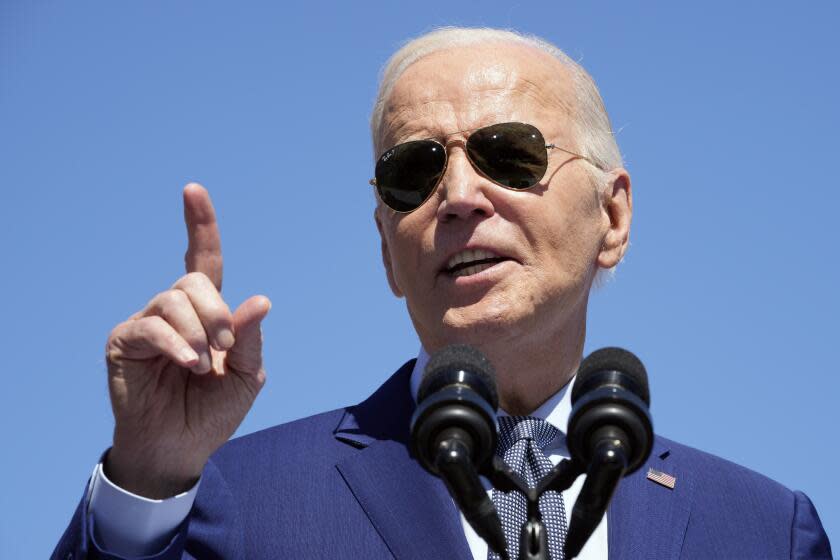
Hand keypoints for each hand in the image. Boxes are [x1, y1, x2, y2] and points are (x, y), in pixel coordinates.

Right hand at [103, 183, 270, 497]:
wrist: (180, 447)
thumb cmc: (213, 411)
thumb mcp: (245, 375)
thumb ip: (250, 339)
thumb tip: (260, 300)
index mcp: (206, 312)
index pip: (202, 260)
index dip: (199, 225)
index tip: (192, 190)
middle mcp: (175, 310)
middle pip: (194, 281)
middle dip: (216, 311)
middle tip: (224, 348)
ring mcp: (147, 323)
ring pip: (173, 299)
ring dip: (198, 333)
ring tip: (202, 366)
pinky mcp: (124, 341)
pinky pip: (151, 326)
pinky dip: (175, 343)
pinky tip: (188, 364)